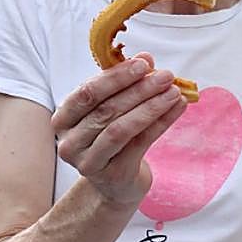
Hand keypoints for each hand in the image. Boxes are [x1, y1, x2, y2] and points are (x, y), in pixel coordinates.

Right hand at [51, 53, 186, 205]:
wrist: (116, 182)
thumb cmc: (111, 138)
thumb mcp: (109, 110)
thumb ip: (122, 85)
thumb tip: (146, 59)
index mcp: (63, 120)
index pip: (87, 93)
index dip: (116, 77)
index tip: (144, 63)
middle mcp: (70, 142)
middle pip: (106, 110)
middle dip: (139, 90)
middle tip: (166, 76)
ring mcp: (88, 162)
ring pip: (121, 129)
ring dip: (151, 107)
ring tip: (174, 92)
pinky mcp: (112, 175)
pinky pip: (140, 143)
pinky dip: (161, 123)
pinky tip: (177, 108)